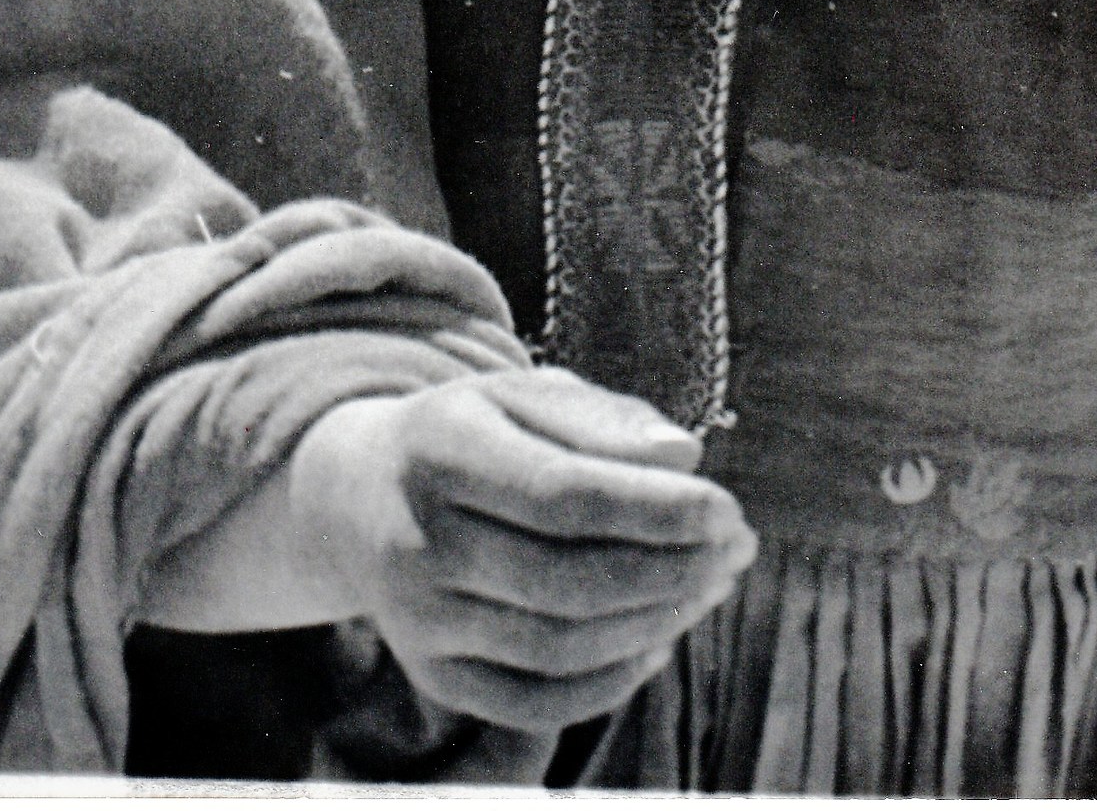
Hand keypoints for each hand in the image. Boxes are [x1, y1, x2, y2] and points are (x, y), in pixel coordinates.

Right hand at [286, 365, 756, 730]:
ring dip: (655, 623)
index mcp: (438, 448)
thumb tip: (683, 457)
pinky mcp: (433, 675)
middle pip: (565, 581)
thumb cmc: (475, 432)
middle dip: (670, 570)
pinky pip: (537, 700)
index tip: (727, 508)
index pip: (561, 495)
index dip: (655, 510)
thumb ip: (606, 420)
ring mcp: (418, 620)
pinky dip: (612, 679)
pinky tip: (660, 638)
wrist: (359, 497)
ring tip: (712, 583)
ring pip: (558, 647)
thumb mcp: (527, 395)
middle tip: (737, 547)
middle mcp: (415, 541)